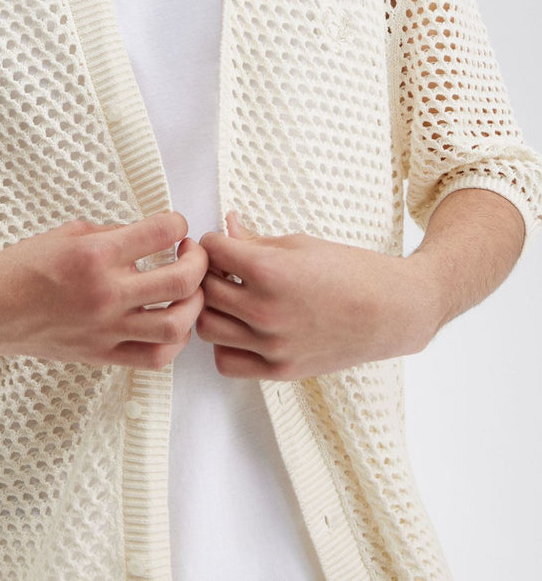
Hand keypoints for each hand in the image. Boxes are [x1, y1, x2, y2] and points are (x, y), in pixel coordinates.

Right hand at [0, 210, 207, 368]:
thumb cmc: (21, 267)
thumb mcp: (67, 233)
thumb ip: (113, 233)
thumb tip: (149, 237)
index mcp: (96, 256)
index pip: (161, 232)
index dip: (176, 221)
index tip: (174, 224)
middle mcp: (106, 294)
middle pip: (182, 281)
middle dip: (199, 262)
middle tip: (192, 253)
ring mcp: (106, 329)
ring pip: (176, 325)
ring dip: (194, 305)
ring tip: (189, 291)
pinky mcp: (102, 354)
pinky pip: (153, 357)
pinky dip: (173, 341)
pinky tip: (171, 323)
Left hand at [197, 211, 433, 379]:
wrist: (391, 311)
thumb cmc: (350, 270)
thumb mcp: (299, 244)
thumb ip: (254, 240)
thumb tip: (226, 226)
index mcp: (269, 271)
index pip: (212, 251)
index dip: (213, 241)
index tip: (222, 243)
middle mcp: (265, 311)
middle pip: (205, 290)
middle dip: (208, 273)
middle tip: (223, 268)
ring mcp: (271, 345)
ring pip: (208, 327)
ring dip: (212, 308)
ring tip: (231, 297)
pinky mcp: (279, 370)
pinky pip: (227, 362)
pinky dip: (225, 345)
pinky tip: (241, 328)